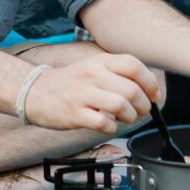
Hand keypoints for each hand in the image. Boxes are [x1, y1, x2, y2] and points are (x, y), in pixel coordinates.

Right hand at [24, 52, 161, 133]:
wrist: (34, 92)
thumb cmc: (70, 83)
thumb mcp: (93, 67)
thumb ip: (118, 73)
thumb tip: (149, 88)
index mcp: (99, 61)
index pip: (133, 65)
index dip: (150, 82)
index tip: (155, 96)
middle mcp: (91, 74)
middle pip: (131, 89)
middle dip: (144, 105)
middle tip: (142, 111)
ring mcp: (82, 94)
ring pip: (121, 105)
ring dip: (130, 117)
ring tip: (125, 118)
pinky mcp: (74, 114)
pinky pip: (104, 123)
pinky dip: (113, 127)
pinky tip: (109, 125)